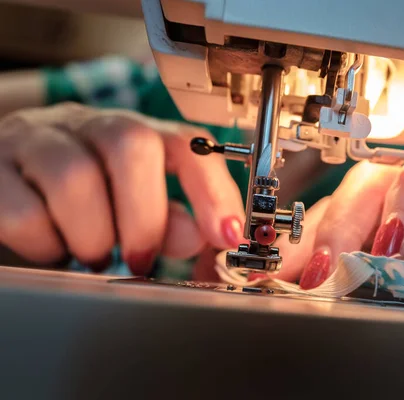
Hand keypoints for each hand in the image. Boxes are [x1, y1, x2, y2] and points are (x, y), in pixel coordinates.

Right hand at [0, 103, 244, 273]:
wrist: (6, 172)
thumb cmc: (81, 193)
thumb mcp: (132, 203)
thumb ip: (170, 220)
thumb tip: (201, 237)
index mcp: (135, 134)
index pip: (188, 144)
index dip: (213, 190)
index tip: (228, 234)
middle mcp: (89, 126)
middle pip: (132, 147)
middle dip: (145, 218)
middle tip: (140, 257)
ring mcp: (37, 140)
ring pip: (75, 177)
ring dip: (94, 235)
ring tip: (93, 253)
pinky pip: (23, 211)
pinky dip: (46, 244)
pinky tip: (52, 246)